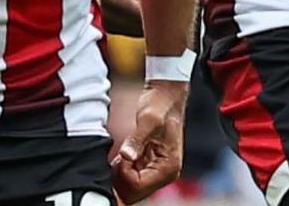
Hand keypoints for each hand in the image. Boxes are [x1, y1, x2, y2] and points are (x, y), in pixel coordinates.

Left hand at [113, 81, 187, 202]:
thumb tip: (126, 156)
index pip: (138, 186)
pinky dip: (122, 170)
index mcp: (169, 167)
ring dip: (121, 174)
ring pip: (130, 187)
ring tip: (122, 154)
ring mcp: (157, 170)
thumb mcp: (148, 119)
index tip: (123, 155)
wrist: (165, 95)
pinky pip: (130, 177)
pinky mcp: (149, 165)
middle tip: (119, 156)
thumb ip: (136, 139)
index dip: (124, 173)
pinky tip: (122, 156)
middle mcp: (165, 173)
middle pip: (134, 193)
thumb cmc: (162, 104)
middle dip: (121, 177)